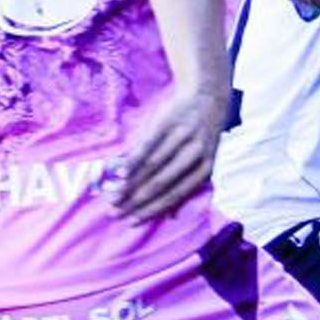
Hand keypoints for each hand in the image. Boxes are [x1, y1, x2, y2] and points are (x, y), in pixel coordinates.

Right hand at [113, 81, 228, 221]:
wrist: (207, 98)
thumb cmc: (199, 137)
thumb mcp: (203, 162)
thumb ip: (187, 186)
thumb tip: (172, 217)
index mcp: (204, 169)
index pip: (174, 195)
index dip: (151, 210)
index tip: (131, 222)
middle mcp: (195, 154)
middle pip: (160, 183)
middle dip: (134, 201)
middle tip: (114, 212)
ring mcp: (182, 136)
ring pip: (151, 166)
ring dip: (128, 184)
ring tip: (112, 196)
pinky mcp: (168, 122)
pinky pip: (147, 144)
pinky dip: (132, 160)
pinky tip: (118, 172)